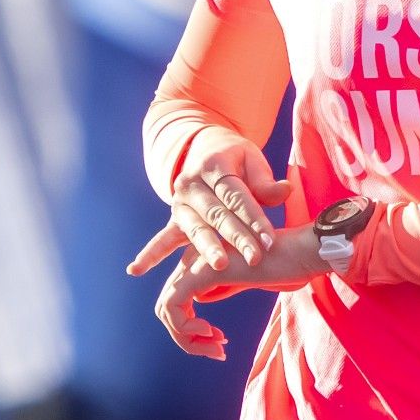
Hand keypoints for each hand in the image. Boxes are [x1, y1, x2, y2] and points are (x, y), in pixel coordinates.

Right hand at [126, 132, 290, 275]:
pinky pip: (162, 239)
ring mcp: (180, 202)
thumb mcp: (251, 161)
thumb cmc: (236, 160)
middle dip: (237, 237)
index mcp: (214, 165)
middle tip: (254, 258)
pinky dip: (150, 255)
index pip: (236, 196)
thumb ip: (265, 182)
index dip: (254, 218)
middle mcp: (191, 183)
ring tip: (219, 266)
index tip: (270, 241)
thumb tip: (284, 191)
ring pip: (195, 228)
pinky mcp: (174, 219)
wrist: (204, 150)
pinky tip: (135, 270)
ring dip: (207, 248)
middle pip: (217, 214)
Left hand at [152, 225, 323, 358]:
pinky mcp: (202, 271)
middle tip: (217, 351)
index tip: (219, 341)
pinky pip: (172, 306)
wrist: (302, 252)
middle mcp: (193, 259)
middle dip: (187, 338)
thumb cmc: (283, 265)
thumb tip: (200, 304)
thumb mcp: (244, 281)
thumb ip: (220, 288)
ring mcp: (195, 263)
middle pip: (167, 307)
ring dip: (187, 338)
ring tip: (216, 347)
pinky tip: (212, 332)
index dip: (192, 328)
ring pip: (165, 309)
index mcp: (203, 260)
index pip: (177, 300)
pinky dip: (186, 328)